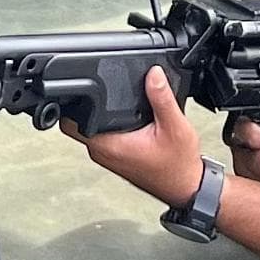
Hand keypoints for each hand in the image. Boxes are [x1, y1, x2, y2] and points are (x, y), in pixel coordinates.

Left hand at [77, 68, 211, 204]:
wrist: (186, 186)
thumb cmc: (178, 164)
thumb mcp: (175, 126)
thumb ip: (161, 98)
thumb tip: (153, 73)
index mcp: (110, 146)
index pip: (73, 122)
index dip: (74, 102)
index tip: (87, 87)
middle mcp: (103, 153)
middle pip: (79, 121)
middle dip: (89, 104)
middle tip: (108, 92)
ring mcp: (108, 156)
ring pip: (91, 127)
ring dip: (100, 115)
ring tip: (121, 104)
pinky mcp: (115, 156)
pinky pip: (103, 134)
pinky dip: (109, 123)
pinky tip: (128, 117)